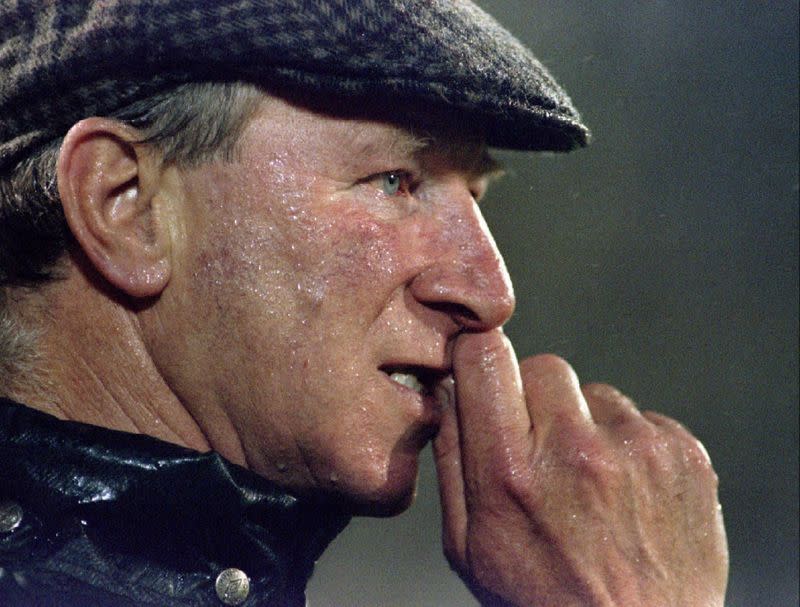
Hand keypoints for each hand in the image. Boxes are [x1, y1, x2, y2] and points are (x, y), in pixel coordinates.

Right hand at [433, 330, 727, 606]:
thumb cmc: (543, 600)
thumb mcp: (468, 545)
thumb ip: (451, 458)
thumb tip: (448, 389)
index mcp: (510, 472)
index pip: (485, 357)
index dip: (480, 356)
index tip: (483, 369)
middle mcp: (575, 451)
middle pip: (542, 365)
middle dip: (533, 396)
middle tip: (539, 446)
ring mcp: (636, 449)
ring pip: (595, 393)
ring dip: (585, 424)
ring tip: (589, 483)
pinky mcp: (682, 453)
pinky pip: (641, 418)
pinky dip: (628, 445)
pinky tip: (626, 492)